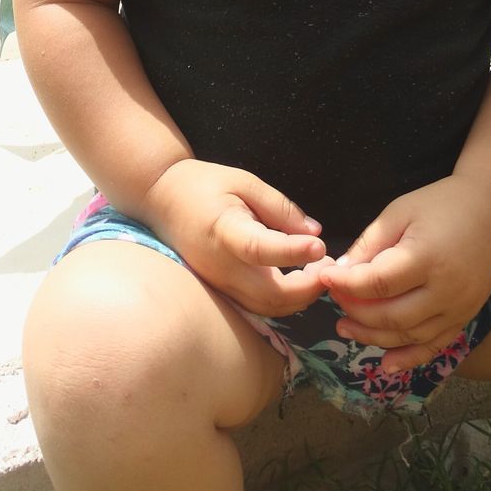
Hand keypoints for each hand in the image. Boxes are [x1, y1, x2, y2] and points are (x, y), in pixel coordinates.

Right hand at [141, 159, 331, 317]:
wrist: (161, 199)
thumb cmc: (202, 184)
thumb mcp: (244, 181)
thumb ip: (280, 207)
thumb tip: (314, 234)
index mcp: (224, 231)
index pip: (259, 249)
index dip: (292, 252)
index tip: (320, 247)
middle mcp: (221, 266)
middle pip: (270, 296)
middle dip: (308, 288)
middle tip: (329, 265)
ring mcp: (220, 283)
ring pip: (267, 309)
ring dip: (299, 298)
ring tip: (318, 271)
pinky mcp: (222, 290)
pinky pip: (258, 306)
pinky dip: (283, 300)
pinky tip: (298, 279)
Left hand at [318, 176, 490, 371]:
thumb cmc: (440, 205)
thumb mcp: (399, 212)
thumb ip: (370, 243)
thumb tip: (340, 271)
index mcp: (427, 257)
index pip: (378, 283)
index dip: (346, 285)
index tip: (324, 278)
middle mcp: (446, 290)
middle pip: (392, 315)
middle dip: (355, 312)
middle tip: (333, 300)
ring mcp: (459, 309)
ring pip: (409, 336)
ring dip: (373, 337)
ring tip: (344, 327)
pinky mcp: (465, 318)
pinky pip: (435, 345)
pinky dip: (409, 358)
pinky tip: (386, 365)